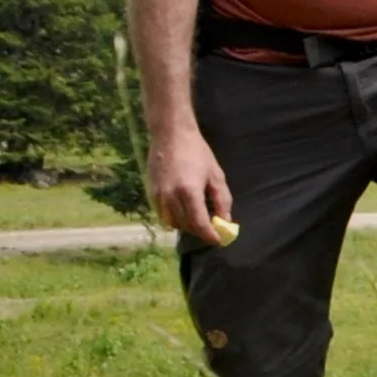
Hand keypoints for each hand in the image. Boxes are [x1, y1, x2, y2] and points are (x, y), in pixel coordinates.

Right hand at [148, 127, 232, 245]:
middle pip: (186, 226)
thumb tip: (225, 220)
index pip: (199, 224)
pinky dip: (174, 217)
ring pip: (172, 223)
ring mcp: (158, 196)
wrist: (171, 135)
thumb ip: (221, 199)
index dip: (209, 235)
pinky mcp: (151, 193)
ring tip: (198, 219)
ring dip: (186, 225)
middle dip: (200, 231)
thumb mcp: (216, 175)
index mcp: (189, 192)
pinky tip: (184, 210)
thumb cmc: (198, 152)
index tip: (219, 240)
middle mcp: (170, 197)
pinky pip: (163, 214)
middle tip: (212, 228)